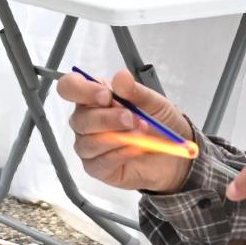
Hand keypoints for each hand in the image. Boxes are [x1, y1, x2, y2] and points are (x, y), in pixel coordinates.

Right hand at [57, 67, 196, 194]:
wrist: (175, 155)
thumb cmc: (159, 124)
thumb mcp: (155, 103)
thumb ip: (135, 91)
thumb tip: (121, 76)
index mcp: (94, 97)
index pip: (70, 87)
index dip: (82, 90)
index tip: (107, 96)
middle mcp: (86, 120)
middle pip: (79, 119)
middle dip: (107, 118)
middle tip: (132, 118)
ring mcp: (88, 145)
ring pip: (88, 142)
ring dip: (116, 137)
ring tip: (141, 134)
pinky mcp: (96, 167)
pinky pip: (100, 162)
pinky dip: (120, 154)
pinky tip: (136, 149)